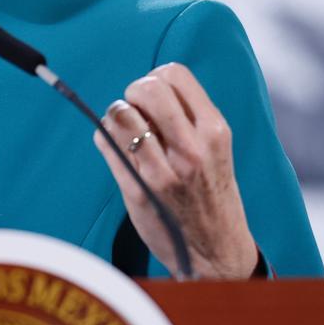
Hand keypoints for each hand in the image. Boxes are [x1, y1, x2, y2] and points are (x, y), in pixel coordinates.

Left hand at [93, 61, 257, 279]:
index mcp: (214, 130)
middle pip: (146, 88)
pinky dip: (106, 137)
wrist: (217, 250)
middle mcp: (191, 148)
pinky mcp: (138, 190)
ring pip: (120, 114)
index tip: (155, 99)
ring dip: (116, 116)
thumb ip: (188, 118)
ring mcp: (163, 170)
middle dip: (133, 93)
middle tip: (136, 112)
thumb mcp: (216, 148)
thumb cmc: (213, 194)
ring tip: (126, 132)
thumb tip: (145, 91)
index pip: (174, 74)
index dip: (156, 79)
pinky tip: (119, 150)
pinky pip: (106, 143)